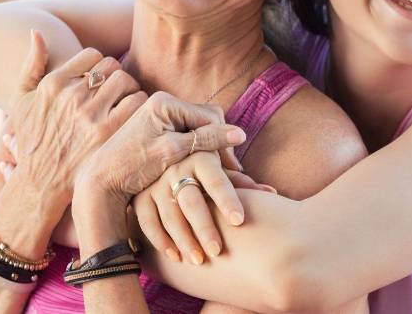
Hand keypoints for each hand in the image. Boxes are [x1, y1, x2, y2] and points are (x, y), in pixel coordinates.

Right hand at [7, 31, 142, 203]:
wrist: (40, 184)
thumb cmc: (32, 140)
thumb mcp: (21, 103)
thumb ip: (30, 66)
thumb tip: (38, 32)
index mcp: (52, 84)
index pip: (92, 55)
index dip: (100, 66)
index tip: (100, 81)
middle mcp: (71, 95)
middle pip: (112, 66)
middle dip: (116, 76)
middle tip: (117, 91)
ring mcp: (90, 114)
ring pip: (126, 80)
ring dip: (130, 89)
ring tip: (126, 102)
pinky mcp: (108, 132)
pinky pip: (137, 102)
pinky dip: (139, 105)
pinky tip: (133, 116)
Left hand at [75, 91, 247, 214]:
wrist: (100, 181)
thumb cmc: (132, 166)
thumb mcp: (172, 152)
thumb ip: (206, 140)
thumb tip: (240, 134)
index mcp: (165, 102)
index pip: (210, 117)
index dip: (224, 142)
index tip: (233, 169)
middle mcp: (163, 103)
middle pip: (206, 121)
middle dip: (218, 145)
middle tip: (229, 172)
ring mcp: (161, 116)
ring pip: (199, 130)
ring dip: (209, 149)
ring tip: (217, 173)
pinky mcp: (158, 130)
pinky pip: (187, 136)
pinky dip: (197, 151)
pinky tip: (201, 169)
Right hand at [133, 152, 274, 262]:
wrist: (163, 151)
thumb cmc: (202, 165)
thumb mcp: (219, 166)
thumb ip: (241, 181)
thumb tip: (272, 193)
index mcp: (201, 158)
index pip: (217, 181)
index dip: (228, 200)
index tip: (239, 221)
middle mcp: (176, 168)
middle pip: (191, 202)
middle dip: (204, 228)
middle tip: (218, 251)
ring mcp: (155, 183)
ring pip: (169, 215)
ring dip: (184, 240)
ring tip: (199, 261)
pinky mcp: (140, 197)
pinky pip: (147, 221)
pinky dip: (160, 240)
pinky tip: (175, 257)